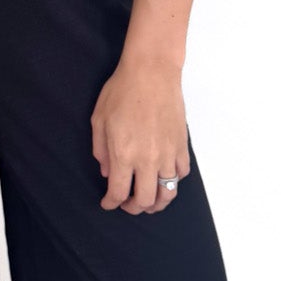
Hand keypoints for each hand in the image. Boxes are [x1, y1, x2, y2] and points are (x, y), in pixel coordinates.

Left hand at [91, 52, 190, 213]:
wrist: (152, 71)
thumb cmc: (122, 90)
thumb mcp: (99, 119)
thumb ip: (101, 151)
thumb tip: (108, 172)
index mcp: (123, 154)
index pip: (119, 193)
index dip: (111, 204)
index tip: (108, 203)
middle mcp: (148, 159)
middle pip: (145, 200)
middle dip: (134, 208)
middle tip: (128, 204)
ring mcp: (168, 154)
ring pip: (168, 192)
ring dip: (157, 203)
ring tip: (149, 201)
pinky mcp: (182, 145)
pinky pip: (181, 174)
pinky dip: (173, 181)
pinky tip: (164, 177)